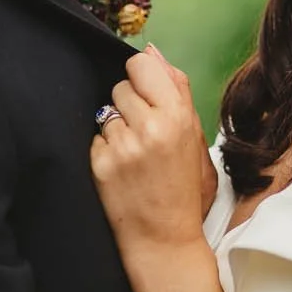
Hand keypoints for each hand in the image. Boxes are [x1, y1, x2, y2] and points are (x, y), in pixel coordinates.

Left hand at [91, 47, 212, 257]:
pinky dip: (105, 148)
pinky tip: (121, 167)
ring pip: (106, 110)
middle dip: (129, 102)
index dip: (142, 77)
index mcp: (178, 116)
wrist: (164, 239)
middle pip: (121, 85)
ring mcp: (123, 146)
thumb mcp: (195, 136)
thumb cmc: (182, 187)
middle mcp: (149, 127)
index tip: (147, 94)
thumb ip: (176, 91)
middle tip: (144, 132)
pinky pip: (96, 136)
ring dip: (116, 125)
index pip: (142, 65)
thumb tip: (153, 52)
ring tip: (134, 152)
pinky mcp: (100, 163)